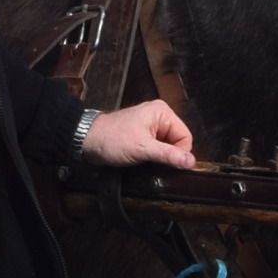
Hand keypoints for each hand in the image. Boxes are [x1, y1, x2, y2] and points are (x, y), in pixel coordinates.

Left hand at [79, 98, 195, 169]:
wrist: (87, 141)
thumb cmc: (111, 139)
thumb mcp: (143, 149)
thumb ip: (168, 155)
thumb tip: (190, 162)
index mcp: (162, 113)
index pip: (186, 137)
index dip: (180, 153)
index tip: (168, 164)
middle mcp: (159, 116)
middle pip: (178, 142)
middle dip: (168, 155)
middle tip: (153, 162)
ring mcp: (151, 126)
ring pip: (168, 147)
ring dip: (160, 157)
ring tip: (145, 160)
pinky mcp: (143, 135)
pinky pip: (157, 148)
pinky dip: (153, 156)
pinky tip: (143, 159)